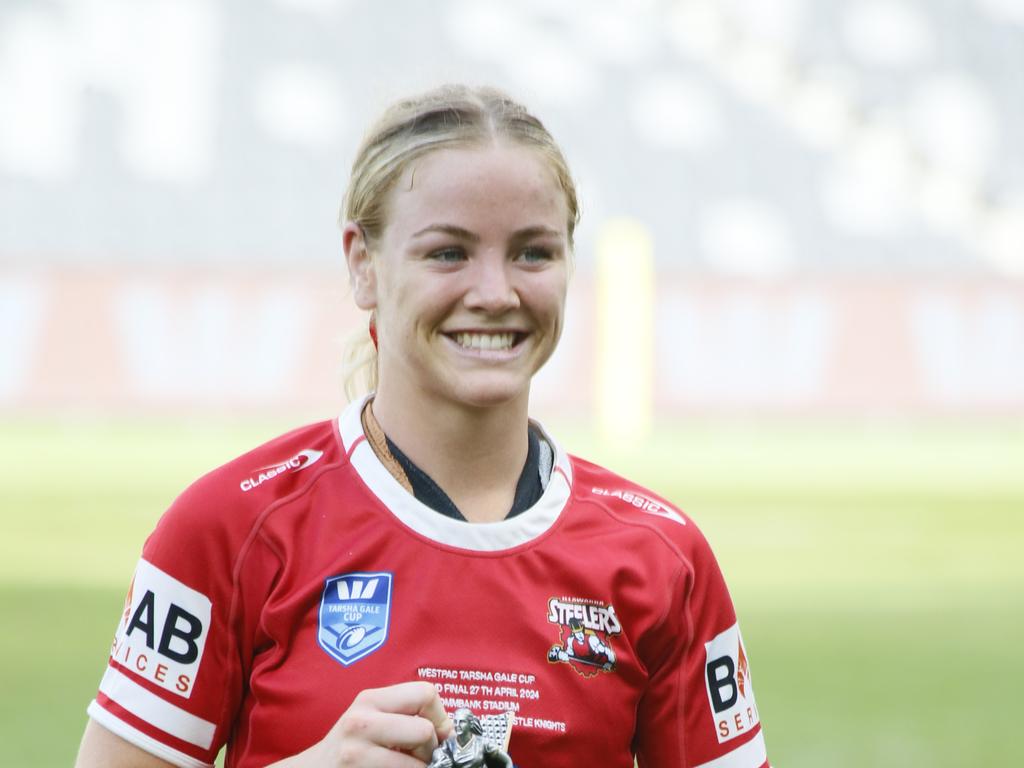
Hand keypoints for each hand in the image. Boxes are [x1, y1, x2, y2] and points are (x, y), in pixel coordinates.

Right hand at [269, 681, 451, 766]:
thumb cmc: (351, 745)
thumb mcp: (372, 718)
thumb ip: (407, 714)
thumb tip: (449, 731)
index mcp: (370, 699)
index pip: (425, 692)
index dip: (439, 715)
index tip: (435, 732)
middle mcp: (361, 722)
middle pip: (425, 730)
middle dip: (430, 749)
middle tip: (417, 756)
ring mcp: (357, 753)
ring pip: (417, 763)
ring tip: (404, 767)